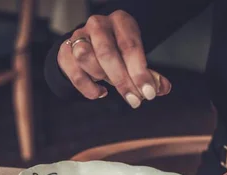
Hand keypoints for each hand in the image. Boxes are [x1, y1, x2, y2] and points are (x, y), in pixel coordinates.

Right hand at [57, 11, 171, 106]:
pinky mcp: (64, 51)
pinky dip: (88, 88)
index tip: (149, 93)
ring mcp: (78, 37)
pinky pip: (74, 73)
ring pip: (86, 58)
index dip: (140, 72)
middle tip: (134, 101)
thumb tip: (162, 88)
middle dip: (122, 81)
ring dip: (102, 77)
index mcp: (120, 21)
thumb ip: (149, 74)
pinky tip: (100, 92)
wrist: (90, 44)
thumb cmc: (118, 51)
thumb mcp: (135, 56)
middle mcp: (98, 25)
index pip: (130, 46)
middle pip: (107, 53)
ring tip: (111, 85)